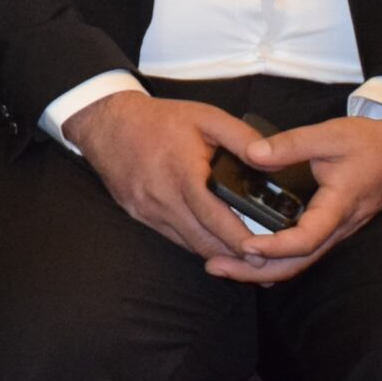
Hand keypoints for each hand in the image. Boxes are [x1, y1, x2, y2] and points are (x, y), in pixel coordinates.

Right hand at [66, 91, 262, 262]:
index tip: (264, 253)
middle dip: (235, 257)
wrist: (107, 124)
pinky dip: (197, 243)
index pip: (216, 218)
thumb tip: (274, 163)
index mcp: (184, 173)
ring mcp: (150, 212)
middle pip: (204, 242)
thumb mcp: (206, 117)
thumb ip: (243, 139)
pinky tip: (214, 242)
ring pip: (190, 246)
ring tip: (246, 259)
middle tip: (264, 262)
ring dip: (217, 254)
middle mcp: (164, 199)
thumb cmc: (159, 120)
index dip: (241, 241)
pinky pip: (175, 238)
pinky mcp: (141, 217)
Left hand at [202, 115, 381, 283]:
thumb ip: (290, 144)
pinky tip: (251, 254)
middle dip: (255, 271)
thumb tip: (252, 154)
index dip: (275, 247)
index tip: (244, 245)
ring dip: (261, 268)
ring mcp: (335, 231)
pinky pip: (303, 251)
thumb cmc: (373, 144)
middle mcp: (337, 227)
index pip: (306, 239)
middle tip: (215, 267)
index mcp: (338, 207)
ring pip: (299, 262)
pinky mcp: (331, 227)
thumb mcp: (330, 134)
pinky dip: (276, 258)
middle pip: (296, 263)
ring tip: (223, 265)